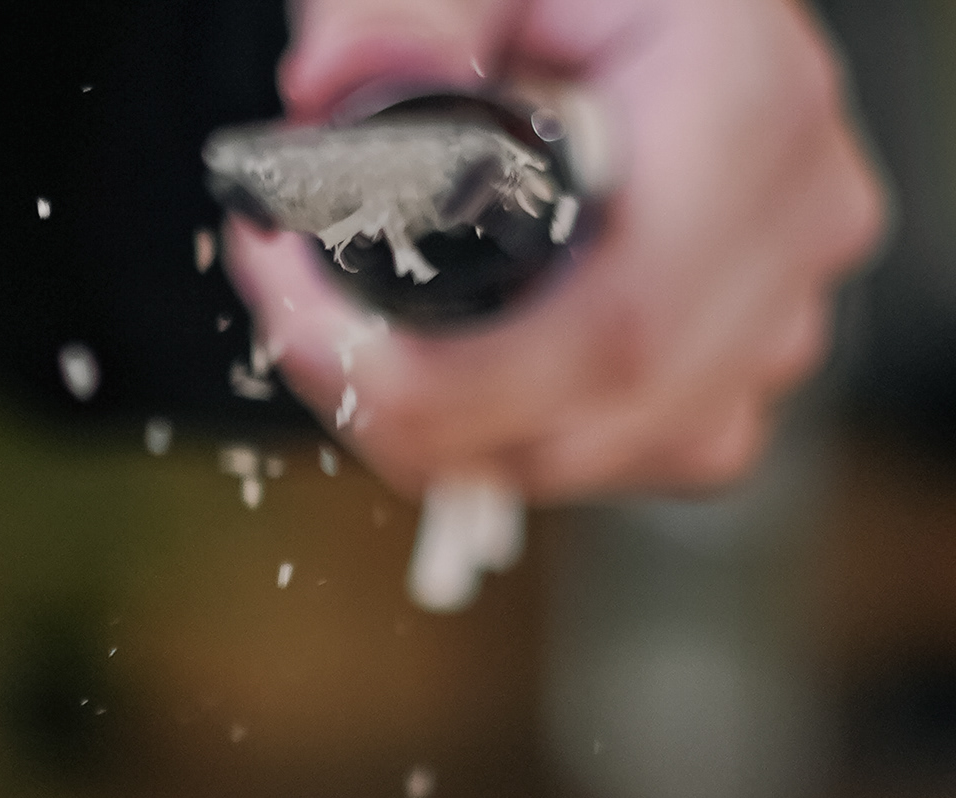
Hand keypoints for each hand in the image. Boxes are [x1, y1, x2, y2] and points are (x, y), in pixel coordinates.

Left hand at [223, 0, 887, 502]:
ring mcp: (784, 306)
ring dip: (453, 428)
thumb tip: (328, 93)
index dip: (441, 378)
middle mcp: (794, 220)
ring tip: (365, 323)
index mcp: (746, 103)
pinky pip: (626, 457)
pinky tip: (462, 355)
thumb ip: (397, 12)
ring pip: (599, 455)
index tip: (307, 322)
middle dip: (412, 408)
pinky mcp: (751, 362)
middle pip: (591, 417)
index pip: (610, 327)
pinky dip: (521, 432)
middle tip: (299, 324)